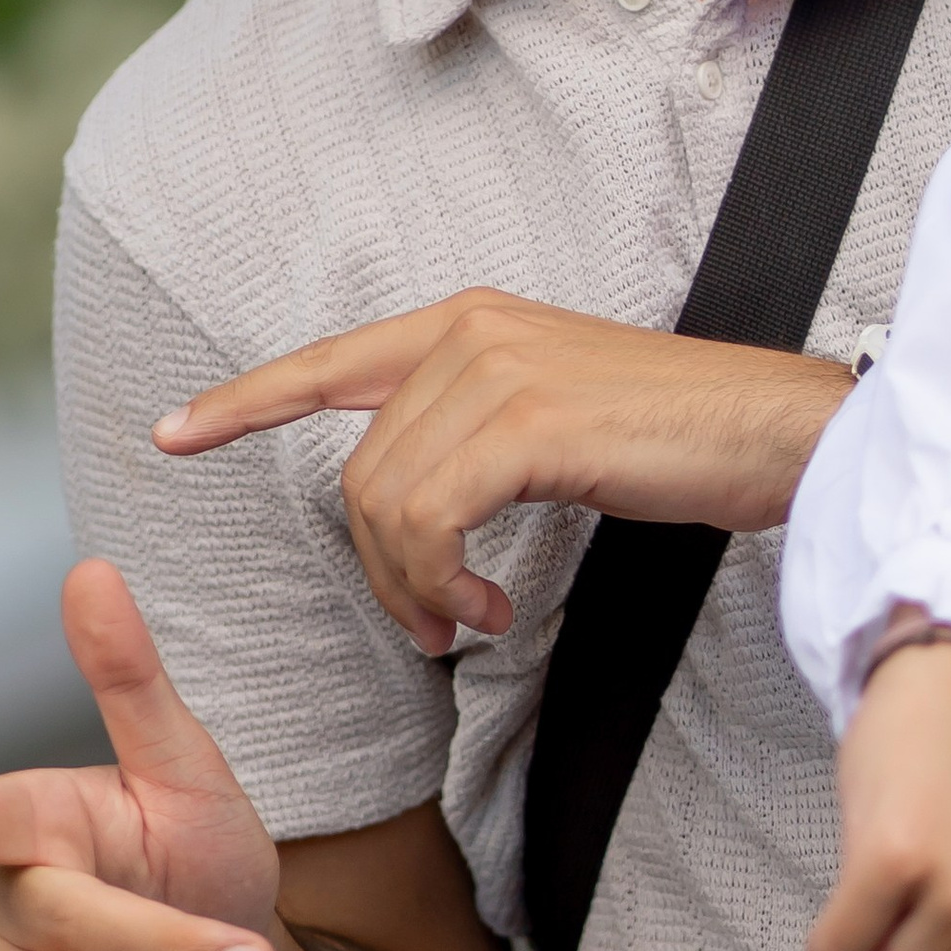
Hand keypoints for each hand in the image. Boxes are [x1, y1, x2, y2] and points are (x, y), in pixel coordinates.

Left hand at [156, 294, 851, 651]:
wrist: (777, 432)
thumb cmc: (680, 440)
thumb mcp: (557, 418)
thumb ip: (476, 432)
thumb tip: (415, 504)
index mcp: (469, 322)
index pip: (329, 360)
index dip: (243, 400)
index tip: (172, 431)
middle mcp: (470, 330)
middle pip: (358, 469)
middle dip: (378, 568)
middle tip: (436, 628)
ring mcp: (497, 369)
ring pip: (386, 502)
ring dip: (415, 588)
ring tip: (470, 624)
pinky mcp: (527, 421)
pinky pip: (430, 519)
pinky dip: (444, 582)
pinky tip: (491, 613)